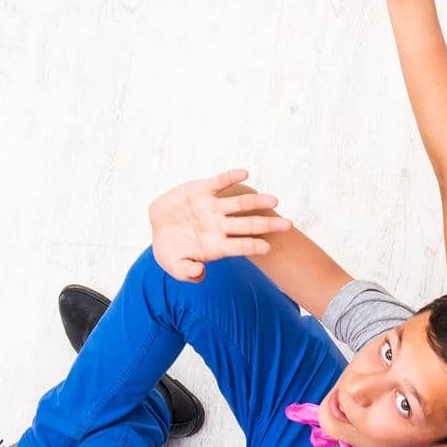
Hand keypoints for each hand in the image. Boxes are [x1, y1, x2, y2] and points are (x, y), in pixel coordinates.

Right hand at [148, 170, 289, 282]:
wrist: (157, 227)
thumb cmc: (171, 250)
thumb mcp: (175, 266)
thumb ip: (187, 273)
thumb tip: (199, 272)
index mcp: (218, 246)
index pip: (240, 246)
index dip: (252, 246)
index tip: (267, 248)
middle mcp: (220, 226)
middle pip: (248, 225)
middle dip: (268, 224)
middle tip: (289, 225)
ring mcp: (213, 208)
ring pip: (240, 203)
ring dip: (257, 201)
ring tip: (274, 200)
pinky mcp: (202, 191)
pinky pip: (220, 182)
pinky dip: (231, 177)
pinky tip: (244, 173)